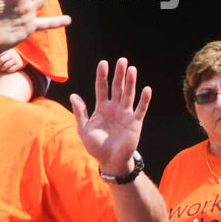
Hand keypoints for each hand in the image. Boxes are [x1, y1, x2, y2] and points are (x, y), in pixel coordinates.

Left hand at [0, 48, 24, 73]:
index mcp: (4, 49)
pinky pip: (11, 70)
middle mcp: (11, 52)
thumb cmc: (1, 56)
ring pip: (5, 66)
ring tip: (1, 68)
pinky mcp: (20, 63)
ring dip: (2, 68)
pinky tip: (7, 69)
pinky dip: (8, 71)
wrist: (14, 56)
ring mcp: (16, 58)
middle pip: (1, 60)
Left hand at [70, 59, 151, 175]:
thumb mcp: (84, 129)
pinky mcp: (136, 122)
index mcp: (101, 108)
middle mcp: (115, 108)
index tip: (104, 63)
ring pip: (129, 94)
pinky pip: (141, 108)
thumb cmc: (96, 146)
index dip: (103, 75)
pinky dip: (144, 99)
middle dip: (119, 74)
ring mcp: (126, 114)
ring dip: (131, 82)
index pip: (102, 87)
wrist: (110, 161)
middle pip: (117, 87)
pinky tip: (146, 89)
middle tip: (122, 60)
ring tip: (132, 69)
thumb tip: (73, 95)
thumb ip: (80, 112)